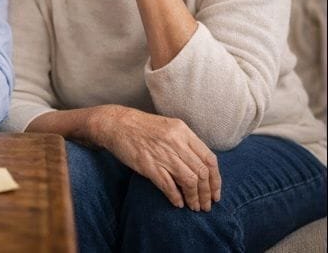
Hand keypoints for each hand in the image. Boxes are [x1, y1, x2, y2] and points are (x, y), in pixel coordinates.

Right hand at [96, 106, 220, 210]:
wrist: (114, 124)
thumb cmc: (140, 126)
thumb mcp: (168, 127)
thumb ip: (185, 143)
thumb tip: (200, 166)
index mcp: (183, 131)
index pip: (209, 159)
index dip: (216, 179)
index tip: (215, 192)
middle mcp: (176, 142)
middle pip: (201, 172)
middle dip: (207, 193)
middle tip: (206, 205)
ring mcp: (162, 154)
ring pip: (188, 181)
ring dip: (194, 198)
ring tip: (194, 206)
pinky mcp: (148, 165)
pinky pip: (168, 185)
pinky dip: (176, 197)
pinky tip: (178, 203)